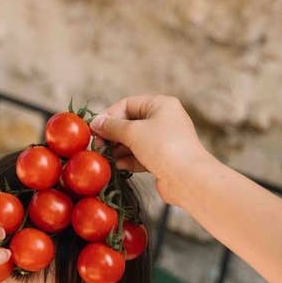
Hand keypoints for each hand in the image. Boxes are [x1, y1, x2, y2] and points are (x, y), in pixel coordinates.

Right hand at [89, 95, 209, 205]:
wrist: (188, 177)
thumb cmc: (163, 147)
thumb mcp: (134, 132)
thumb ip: (112, 127)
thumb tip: (96, 123)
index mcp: (160, 105)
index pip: (127, 104)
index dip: (108, 116)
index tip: (94, 129)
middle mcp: (164, 120)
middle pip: (130, 123)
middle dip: (112, 134)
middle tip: (98, 145)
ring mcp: (163, 140)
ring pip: (134, 141)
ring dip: (118, 149)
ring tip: (105, 157)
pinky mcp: (162, 159)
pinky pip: (140, 156)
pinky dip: (128, 160)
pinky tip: (118, 165)